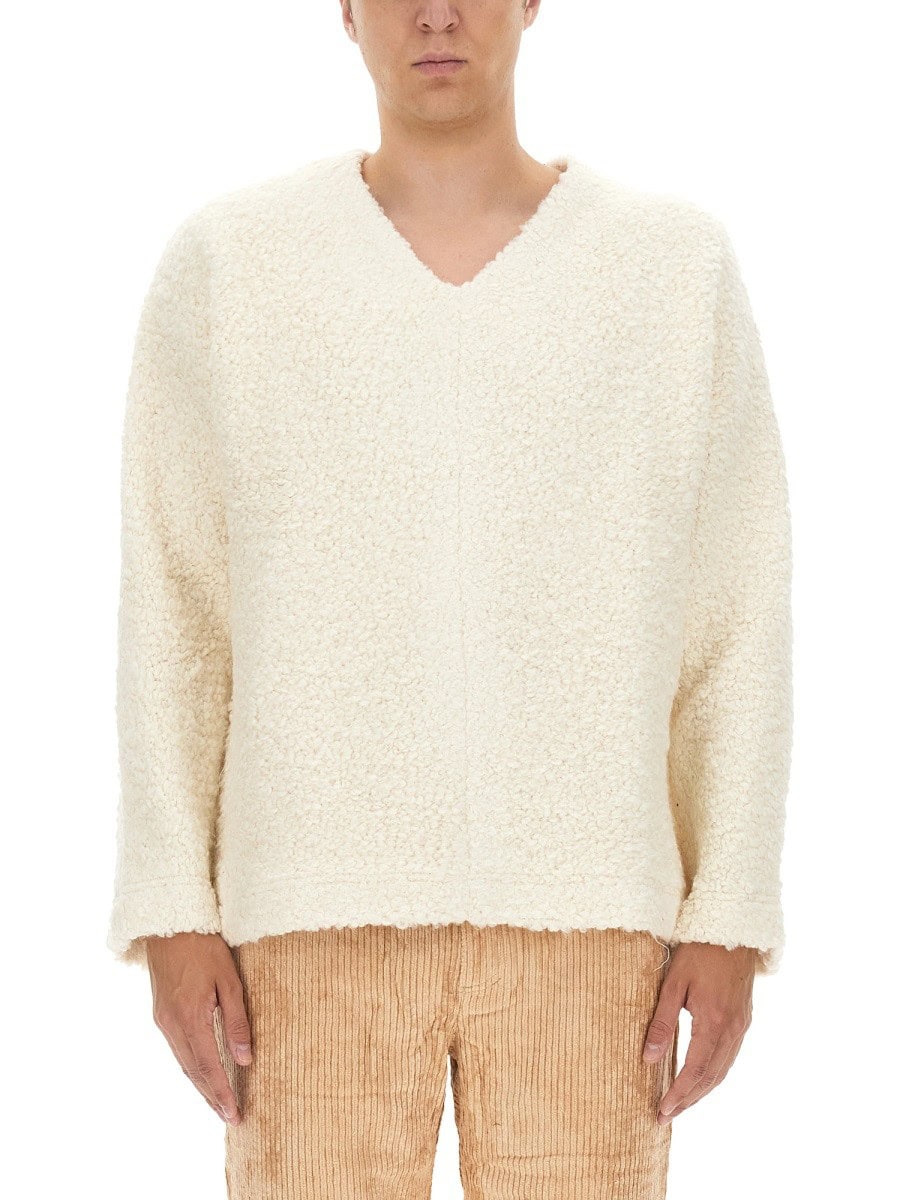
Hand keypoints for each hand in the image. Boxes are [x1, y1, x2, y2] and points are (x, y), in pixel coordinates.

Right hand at [146, 931, 251, 1125]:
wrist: (170, 924)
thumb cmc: (205, 947)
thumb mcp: (229, 980)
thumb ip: (237, 1021)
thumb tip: (245, 1059)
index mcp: (191, 1018)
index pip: (208, 1067)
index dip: (221, 1093)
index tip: (234, 1114)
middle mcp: (172, 1025)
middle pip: (193, 1072)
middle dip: (211, 1096)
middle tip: (228, 1117)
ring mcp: (163, 1020)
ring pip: (183, 1063)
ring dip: (200, 1085)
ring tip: (218, 1102)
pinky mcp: (160, 1014)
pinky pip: (177, 1049)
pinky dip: (191, 1067)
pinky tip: (202, 1073)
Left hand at [642, 941, 756, 1123]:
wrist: (733, 929)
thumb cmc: (698, 952)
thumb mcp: (674, 983)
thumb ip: (661, 1022)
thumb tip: (648, 1059)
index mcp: (714, 1022)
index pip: (695, 1071)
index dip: (678, 1094)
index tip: (662, 1112)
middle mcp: (732, 1030)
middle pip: (710, 1078)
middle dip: (688, 1100)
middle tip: (666, 1116)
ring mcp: (742, 1026)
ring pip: (722, 1071)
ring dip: (702, 1091)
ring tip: (681, 1104)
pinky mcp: (744, 1019)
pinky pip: (729, 1057)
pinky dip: (714, 1074)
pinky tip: (701, 1078)